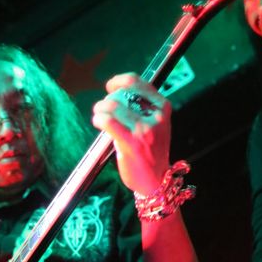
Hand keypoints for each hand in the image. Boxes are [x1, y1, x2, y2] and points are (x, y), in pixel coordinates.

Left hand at [92, 72, 170, 195]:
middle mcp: (156, 116)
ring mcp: (145, 130)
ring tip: (98, 115)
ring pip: (114, 106)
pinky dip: (99, 118)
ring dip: (100, 108)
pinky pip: (109, 122)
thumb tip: (117, 93)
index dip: (118, 81)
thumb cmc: (151, 151)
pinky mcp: (132, 143)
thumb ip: (141, 108)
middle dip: (107, 99)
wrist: (156, 180)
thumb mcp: (155, 124)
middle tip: (102, 109)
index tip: (110, 87)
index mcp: (162, 107)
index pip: (137, 82)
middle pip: (123, 93)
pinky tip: (98, 121)